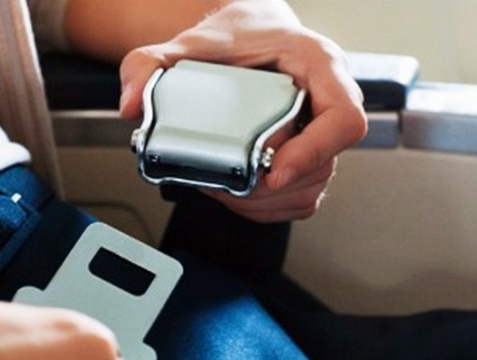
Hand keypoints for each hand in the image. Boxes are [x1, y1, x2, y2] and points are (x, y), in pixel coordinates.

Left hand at [118, 0, 366, 222]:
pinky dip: (268, 207)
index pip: (344, 119)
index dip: (313, 152)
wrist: (248, 36)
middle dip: (271, 184)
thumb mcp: (190, 42)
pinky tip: (239, 193)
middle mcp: (329, 101)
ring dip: (266, 200)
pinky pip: (301, 198)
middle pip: (324, 164)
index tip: (274, 170)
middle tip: (230, 181)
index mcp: (319, 65)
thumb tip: (132, 103)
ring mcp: (322, 135)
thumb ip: (150, 64)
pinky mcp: (310, 160)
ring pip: (312, 188)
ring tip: (227, 187)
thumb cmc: (237, 36)